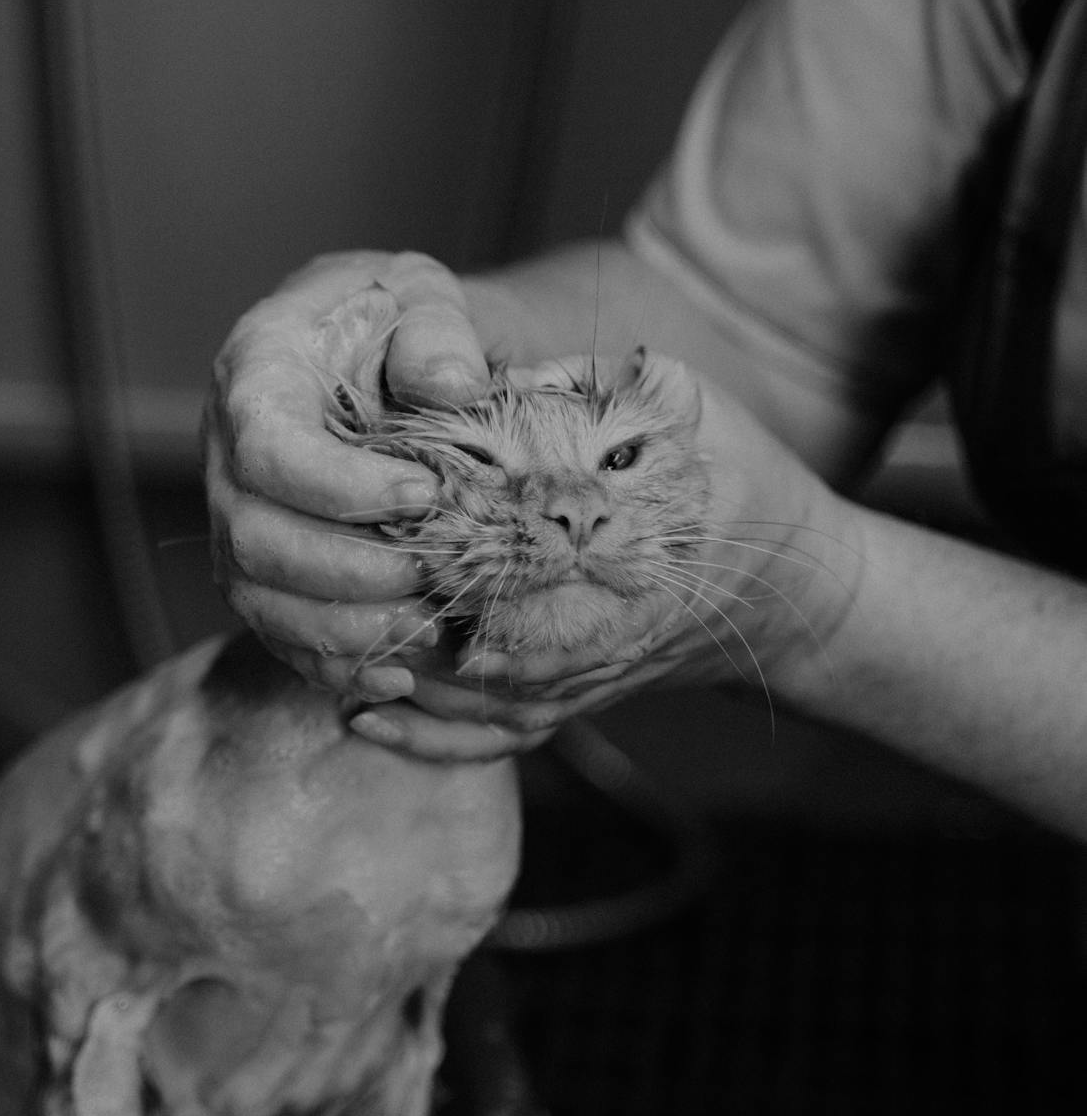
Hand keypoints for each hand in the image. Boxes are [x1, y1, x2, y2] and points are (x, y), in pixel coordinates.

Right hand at [203, 251, 490, 700]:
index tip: (426, 494)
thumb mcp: (421, 295)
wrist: (383, 356)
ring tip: (433, 625)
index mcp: (254, 375)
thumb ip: (435, 330)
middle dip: (352, 570)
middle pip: (254, 539)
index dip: (342, 486)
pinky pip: (277, 637)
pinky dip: (335, 665)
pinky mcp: (260, 573)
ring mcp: (235, 520)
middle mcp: (226, 456)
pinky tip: (399, 672)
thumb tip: (452, 386)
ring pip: (259, 600)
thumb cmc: (397, 322)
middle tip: (437, 570)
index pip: (269, 448)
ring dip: (348, 626)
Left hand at [346, 367, 865, 759]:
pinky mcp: (571, 704)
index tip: (378, 553)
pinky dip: (427, 739)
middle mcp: (591, 634)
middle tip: (325, 610)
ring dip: (400, 689)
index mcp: (616, 555)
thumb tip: (490, 375)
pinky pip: (490, 740)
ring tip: (329, 657)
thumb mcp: (686, 406)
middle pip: (471, 651)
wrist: (791, 587)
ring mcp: (579, 680)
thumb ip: (591, 386)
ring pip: (471, 706)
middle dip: (398, 637)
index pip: (508, 572)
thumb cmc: (740, 480)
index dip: (437, 570)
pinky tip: (365, 714)